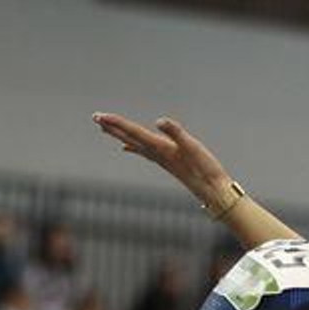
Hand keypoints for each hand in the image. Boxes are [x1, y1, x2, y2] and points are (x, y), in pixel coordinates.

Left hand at [93, 112, 232, 206]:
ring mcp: (161, 158)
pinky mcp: (167, 161)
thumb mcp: (193, 147)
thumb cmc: (206, 170)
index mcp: (160, 148)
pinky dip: (132, 145)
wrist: (213, 192)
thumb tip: (160, 121)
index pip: (134, 132)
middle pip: (129, 137)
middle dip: (112, 127)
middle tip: (95, 117)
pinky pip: (143, 150)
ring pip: (133, 143)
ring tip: (104, 127)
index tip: (100, 116)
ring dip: (119, 134)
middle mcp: (157, 153)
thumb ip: (177, 133)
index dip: (116, 123)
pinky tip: (126, 146)